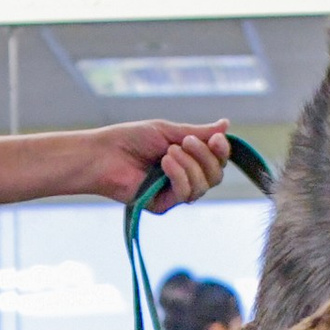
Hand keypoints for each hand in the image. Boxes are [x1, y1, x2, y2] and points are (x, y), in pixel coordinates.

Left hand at [73, 123, 230, 209]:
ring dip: (190, 165)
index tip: (216, 139)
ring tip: (168, 152)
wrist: (104, 154)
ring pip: (204, 185)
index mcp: (187, 158)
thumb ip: (197, 132)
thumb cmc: (131, 139)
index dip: (223, 150)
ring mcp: (174, 193)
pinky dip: (179, 176)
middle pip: (216, 175)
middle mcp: (184, 177)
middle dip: (206, 157)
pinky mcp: (164, 205)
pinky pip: (186, 194)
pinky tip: (164, 164)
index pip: (217, 159)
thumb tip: (225, 124)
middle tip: (186, 142)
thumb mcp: (168, 131)